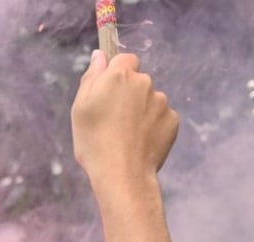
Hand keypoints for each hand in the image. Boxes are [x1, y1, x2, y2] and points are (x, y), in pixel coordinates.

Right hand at [71, 51, 179, 185]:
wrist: (122, 174)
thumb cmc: (94, 141)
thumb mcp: (80, 108)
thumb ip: (91, 77)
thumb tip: (99, 55)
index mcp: (120, 75)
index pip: (124, 60)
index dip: (115, 75)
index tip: (107, 93)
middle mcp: (145, 82)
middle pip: (137, 81)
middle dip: (128, 94)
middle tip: (113, 120)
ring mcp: (162, 101)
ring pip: (150, 100)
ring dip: (141, 111)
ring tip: (126, 136)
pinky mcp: (173, 120)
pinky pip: (161, 118)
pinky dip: (152, 126)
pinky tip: (140, 143)